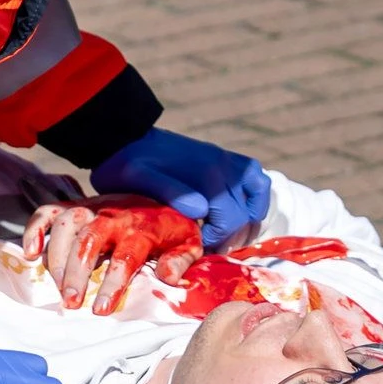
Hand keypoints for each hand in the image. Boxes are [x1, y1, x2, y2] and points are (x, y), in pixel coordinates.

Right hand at [24, 197, 203, 312]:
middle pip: (89, 241)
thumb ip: (181, 260)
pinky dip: (35, 228)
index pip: (125, 256)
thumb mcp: (189, 243)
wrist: (160, 193)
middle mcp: (113, 216)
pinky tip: (29, 253)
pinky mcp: (76, 206)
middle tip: (71, 302)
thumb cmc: (171, 227)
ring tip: (57, 288)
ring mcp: (91, 208)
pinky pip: (49, 212)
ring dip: (56, 257)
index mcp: (142, 228)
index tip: (100, 309)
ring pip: (67, 226)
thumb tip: (169, 278)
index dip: (112, 283)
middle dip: (76, 272)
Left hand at [93, 128, 271, 247]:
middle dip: (230, 235)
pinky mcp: (223, 158)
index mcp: (206, 176)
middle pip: (246, 214)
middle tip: (207, 245)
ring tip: (223, 232)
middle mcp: (223, 166)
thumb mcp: (139, 178)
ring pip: (259, 196)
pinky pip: (256, 178)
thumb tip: (202, 211)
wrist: (124, 137)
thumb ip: (170, 192)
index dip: (218, 240)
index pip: (231, 220)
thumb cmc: (126, 164)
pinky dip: (255, 197)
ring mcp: (226, 160)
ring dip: (247, 219)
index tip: (197, 246)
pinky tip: (238, 210)